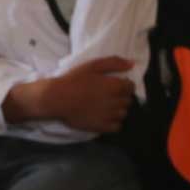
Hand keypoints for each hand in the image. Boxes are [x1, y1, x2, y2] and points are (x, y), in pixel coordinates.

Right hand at [5, 56, 138, 134]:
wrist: (57, 98)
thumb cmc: (74, 80)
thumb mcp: (93, 65)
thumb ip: (114, 63)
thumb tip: (132, 64)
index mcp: (115, 86)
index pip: (131, 87)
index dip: (125, 85)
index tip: (116, 84)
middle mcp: (115, 102)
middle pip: (128, 101)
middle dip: (121, 97)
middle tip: (109, 94)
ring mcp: (109, 116)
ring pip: (123, 114)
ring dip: (118, 109)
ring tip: (106, 105)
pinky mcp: (101, 126)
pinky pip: (117, 127)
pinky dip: (114, 122)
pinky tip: (104, 116)